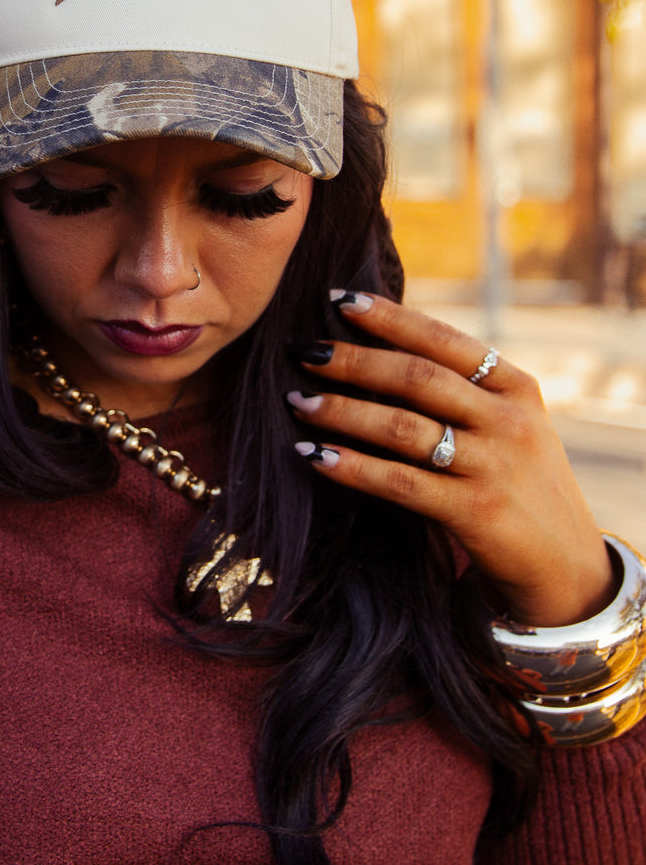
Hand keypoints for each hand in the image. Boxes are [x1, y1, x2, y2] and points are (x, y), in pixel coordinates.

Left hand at [287, 294, 614, 627]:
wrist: (566, 564)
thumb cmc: (519, 483)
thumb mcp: (511, 424)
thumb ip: (464, 390)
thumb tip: (380, 346)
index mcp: (515, 387)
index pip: (443, 339)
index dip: (389, 318)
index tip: (340, 300)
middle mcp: (508, 420)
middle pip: (417, 378)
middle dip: (353, 361)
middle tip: (302, 351)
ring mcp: (493, 466)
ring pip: (403, 428)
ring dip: (342, 411)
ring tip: (297, 400)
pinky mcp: (475, 511)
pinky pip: (400, 483)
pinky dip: (352, 467)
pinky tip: (315, 456)